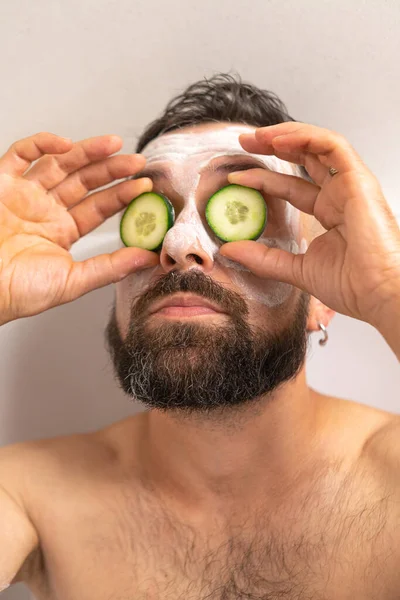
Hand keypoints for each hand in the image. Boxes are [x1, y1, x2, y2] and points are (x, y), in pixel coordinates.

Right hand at [0, 132, 157, 324]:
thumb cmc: (19, 291)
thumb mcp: (73, 281)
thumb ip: (110, 267)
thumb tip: (148, 258)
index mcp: (63, 231)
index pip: (99, 206)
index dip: (122, 194)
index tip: (144, 186)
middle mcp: (46, 209)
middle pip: (84, 181)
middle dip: (111, 169)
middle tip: (137, 161)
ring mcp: (25, 194)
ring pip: (60, 163)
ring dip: (86, 151)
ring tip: (114, 144)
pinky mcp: (1, 183)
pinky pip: (21, 154)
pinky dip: (41, 144)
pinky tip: (65, 144)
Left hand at [219, 122, 399, 327]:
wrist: (378, 294)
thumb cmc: (352, 286)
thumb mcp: (296, 269)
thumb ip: (264, 258)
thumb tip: (229, 249)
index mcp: (329, 213)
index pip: (291, 188)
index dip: (263, 180)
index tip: (236, 178)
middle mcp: (339, 195)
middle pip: (304, 159)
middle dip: (272, 146)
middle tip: (244, 142)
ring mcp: (350, 185)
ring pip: (317, 146)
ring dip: (285, 135)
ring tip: (256, 136)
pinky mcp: (358, 179)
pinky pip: (332, 146)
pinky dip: (305, 137)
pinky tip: (278, 139)